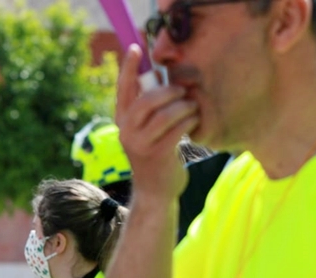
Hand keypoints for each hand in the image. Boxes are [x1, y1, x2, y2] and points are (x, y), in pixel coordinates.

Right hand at [115, 45, 196, 203]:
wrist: (155, 191)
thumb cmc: (155, 154)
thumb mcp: (144, 130)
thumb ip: (146, 107)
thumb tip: (156, 76)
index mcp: (122, 120)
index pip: (123, 89)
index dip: (128, 67)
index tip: (135, 48)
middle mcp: (126, 131)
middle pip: (146, 100)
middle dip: (169, 90)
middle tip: (183, 91)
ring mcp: (140, 144)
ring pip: (165, 114)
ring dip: (184, 107)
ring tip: (192, 108)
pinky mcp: (157, 155)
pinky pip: (178, 129)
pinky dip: (190, 122)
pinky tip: (194, 123)